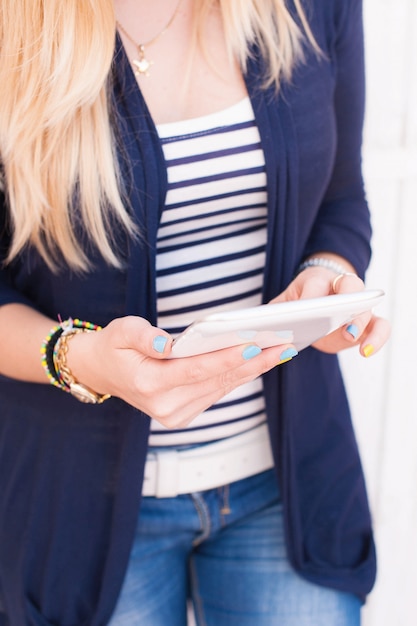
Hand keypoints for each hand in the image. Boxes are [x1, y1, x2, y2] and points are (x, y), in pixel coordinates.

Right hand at [66, 316, 296, 427]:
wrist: (103, 372)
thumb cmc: (114, 346)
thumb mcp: (121, 330)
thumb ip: (143, 336)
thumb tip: (168, 344)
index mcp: (149, 383)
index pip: (198, 369)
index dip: (229, 357)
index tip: (258, 343)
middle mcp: (165, 406)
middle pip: (217, 380)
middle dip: (253, 362)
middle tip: (284, 345)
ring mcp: (175, 415)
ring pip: (222, 388)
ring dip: (251, 370)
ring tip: (279, 351)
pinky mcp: (184, 415)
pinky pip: (216, 392)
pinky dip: (238, 377)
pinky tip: (259, 361)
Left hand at [271, 265, 389, 355]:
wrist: (318, 299)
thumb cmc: (298, 301)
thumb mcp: (282, 303)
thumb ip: (271, 313)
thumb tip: (254, 329)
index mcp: (316, 279)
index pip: (315, 284)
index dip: (310, 299)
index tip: (302, 313)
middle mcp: (341, 287)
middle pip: (350, 287)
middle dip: (344, 304)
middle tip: (335, 322)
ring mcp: (357, 304)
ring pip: (369, 306)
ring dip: (362, 322)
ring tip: (351, 338)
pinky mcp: (367, 322)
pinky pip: (381, 326)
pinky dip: (377, 338)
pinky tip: (365, 352)